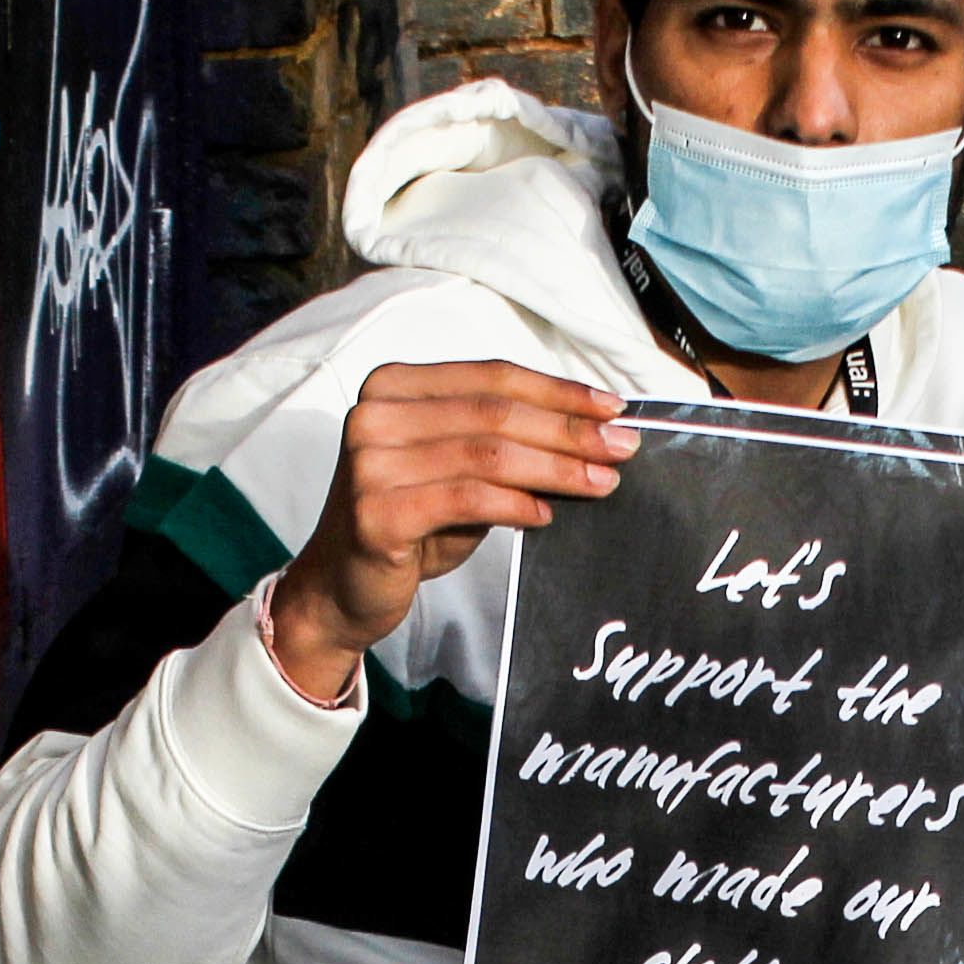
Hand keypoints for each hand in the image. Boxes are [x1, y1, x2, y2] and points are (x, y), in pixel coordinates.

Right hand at [267, 360, 634, 701]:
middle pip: (494, 413)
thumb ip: (501, 443)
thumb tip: (591, 434)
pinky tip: (547, 515)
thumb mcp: (455, 470)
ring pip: (487, 454)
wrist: (340, 587)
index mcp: (394, 386)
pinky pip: (466, 499)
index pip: (491, 377)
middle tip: (622, 449)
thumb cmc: (409, 523)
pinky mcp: (376, 512)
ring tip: (601, 484)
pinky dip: (515, 505)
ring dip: (555, 469)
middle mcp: (375, 414)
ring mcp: (370, 462)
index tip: (613, 408)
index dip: (557, 390)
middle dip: (568, 430)